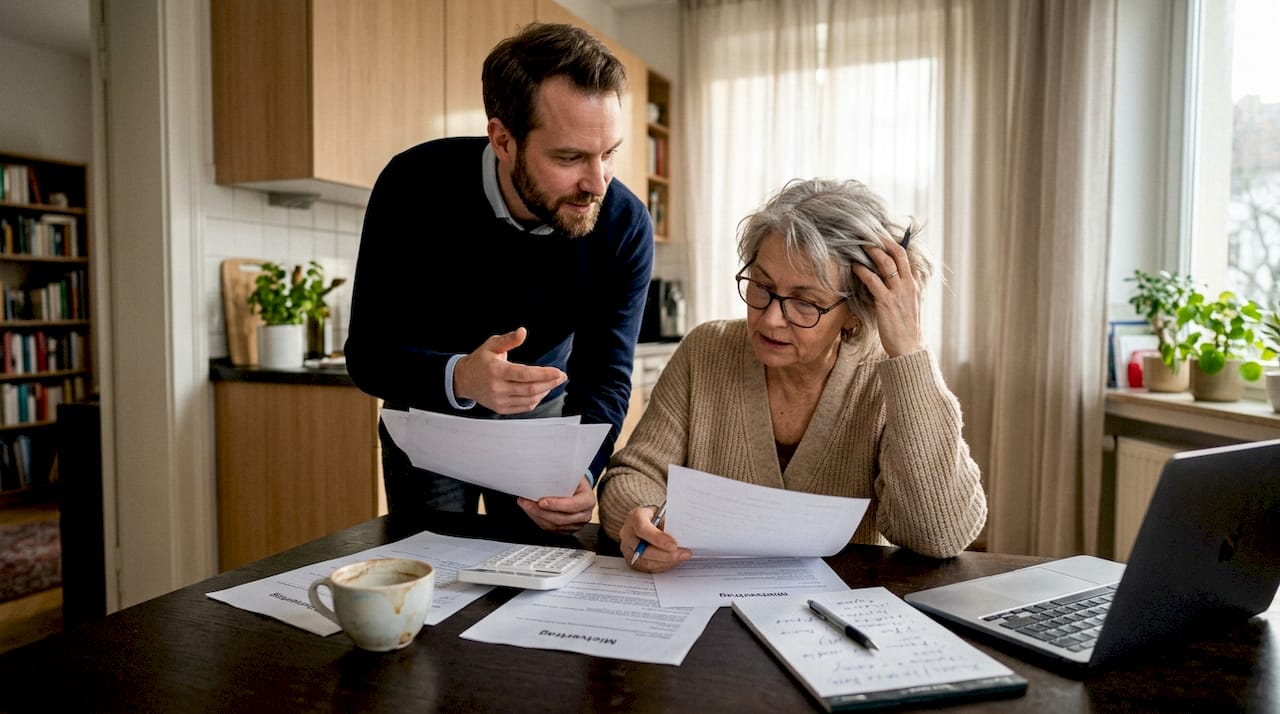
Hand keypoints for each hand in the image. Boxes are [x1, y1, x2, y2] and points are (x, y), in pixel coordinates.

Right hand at [454, 327, 566, 413]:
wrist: (464, 380)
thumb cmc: (480, 361)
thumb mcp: (492, 345)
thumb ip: (508, 339)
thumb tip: (523, 332)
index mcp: (496, 371)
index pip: (525, 374)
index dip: (544, 374)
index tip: (558, 372)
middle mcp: (497, 388)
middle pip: (530, 389)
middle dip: (550, 383)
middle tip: (561, 377)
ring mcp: (499, 400)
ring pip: (529, 400)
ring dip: (545, 391)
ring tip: (552, 383)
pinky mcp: (500, 409)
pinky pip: (524, 407)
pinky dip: (536, 400)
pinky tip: (541, 391)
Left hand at [518, 476, 595, 533]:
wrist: (578, 488)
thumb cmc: (574, 480)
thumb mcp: (571, 475)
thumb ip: (561, 478)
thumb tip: (541, 476)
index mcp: (588, 500)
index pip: (573, 505)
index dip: (556, 505)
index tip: (541, 501)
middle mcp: (584, 515)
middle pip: (561, 519)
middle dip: (540, 511)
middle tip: (526, 502)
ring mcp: (576, 525)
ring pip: (553, 526)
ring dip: (536, 516)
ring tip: (526, 505)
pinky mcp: (567, 530)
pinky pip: (550, 530)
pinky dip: (539, 520)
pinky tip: (531, 512)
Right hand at [621, 504, 690, 572]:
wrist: (644, 521)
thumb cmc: (655, 516)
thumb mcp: (662, 512)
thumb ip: (668, 523)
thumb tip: (682, 537)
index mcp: (634, 517)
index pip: (642, 529)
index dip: (658, 539)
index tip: (674, 545)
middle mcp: (627, 533)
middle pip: (644, 549)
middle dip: (666, 554)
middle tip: (684, 554)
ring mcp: (627, 548)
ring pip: (645, 561)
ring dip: (666, 562)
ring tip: (681, 558)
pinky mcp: (631, 559)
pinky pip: (646, 568)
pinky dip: (661, 566)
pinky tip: (672, 561)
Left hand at [851, 238, 924, 357]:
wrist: (909, 347)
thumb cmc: (906, 327)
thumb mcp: (910, 304)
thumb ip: (904, 290)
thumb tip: (893, 278)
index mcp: (915, 284)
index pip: (907, 257)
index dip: (894, 243)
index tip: (881, 235)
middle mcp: (908, 285)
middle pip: (898, 253)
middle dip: (884, 240)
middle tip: (870, 231)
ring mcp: (898, 292)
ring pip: (886, 263)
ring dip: (872, 251)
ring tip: (860, 244)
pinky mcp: (886, 302)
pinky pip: (873, 281)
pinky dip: (863, 271)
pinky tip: (854, 266)